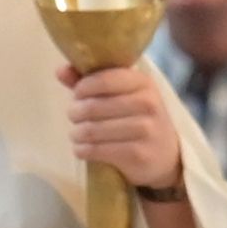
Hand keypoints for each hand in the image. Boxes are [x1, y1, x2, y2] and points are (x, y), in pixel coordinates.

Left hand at [60, 59, 189, 197]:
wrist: (166, 156)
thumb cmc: (137, 118)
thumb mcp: (122, 95)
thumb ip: (91, 81)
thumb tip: (60, 71)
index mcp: (143, 82)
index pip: (104, 79)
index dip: (82, 87)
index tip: (77, 95)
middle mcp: (148, 103)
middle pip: (93, 106)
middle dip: (75, 112)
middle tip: (74, 117)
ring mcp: (146, 130)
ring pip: (92, 130)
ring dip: (76, 133)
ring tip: (76, 134)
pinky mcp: (138, 154)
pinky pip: (97, 150)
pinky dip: (82, 150)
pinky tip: (82, 149)